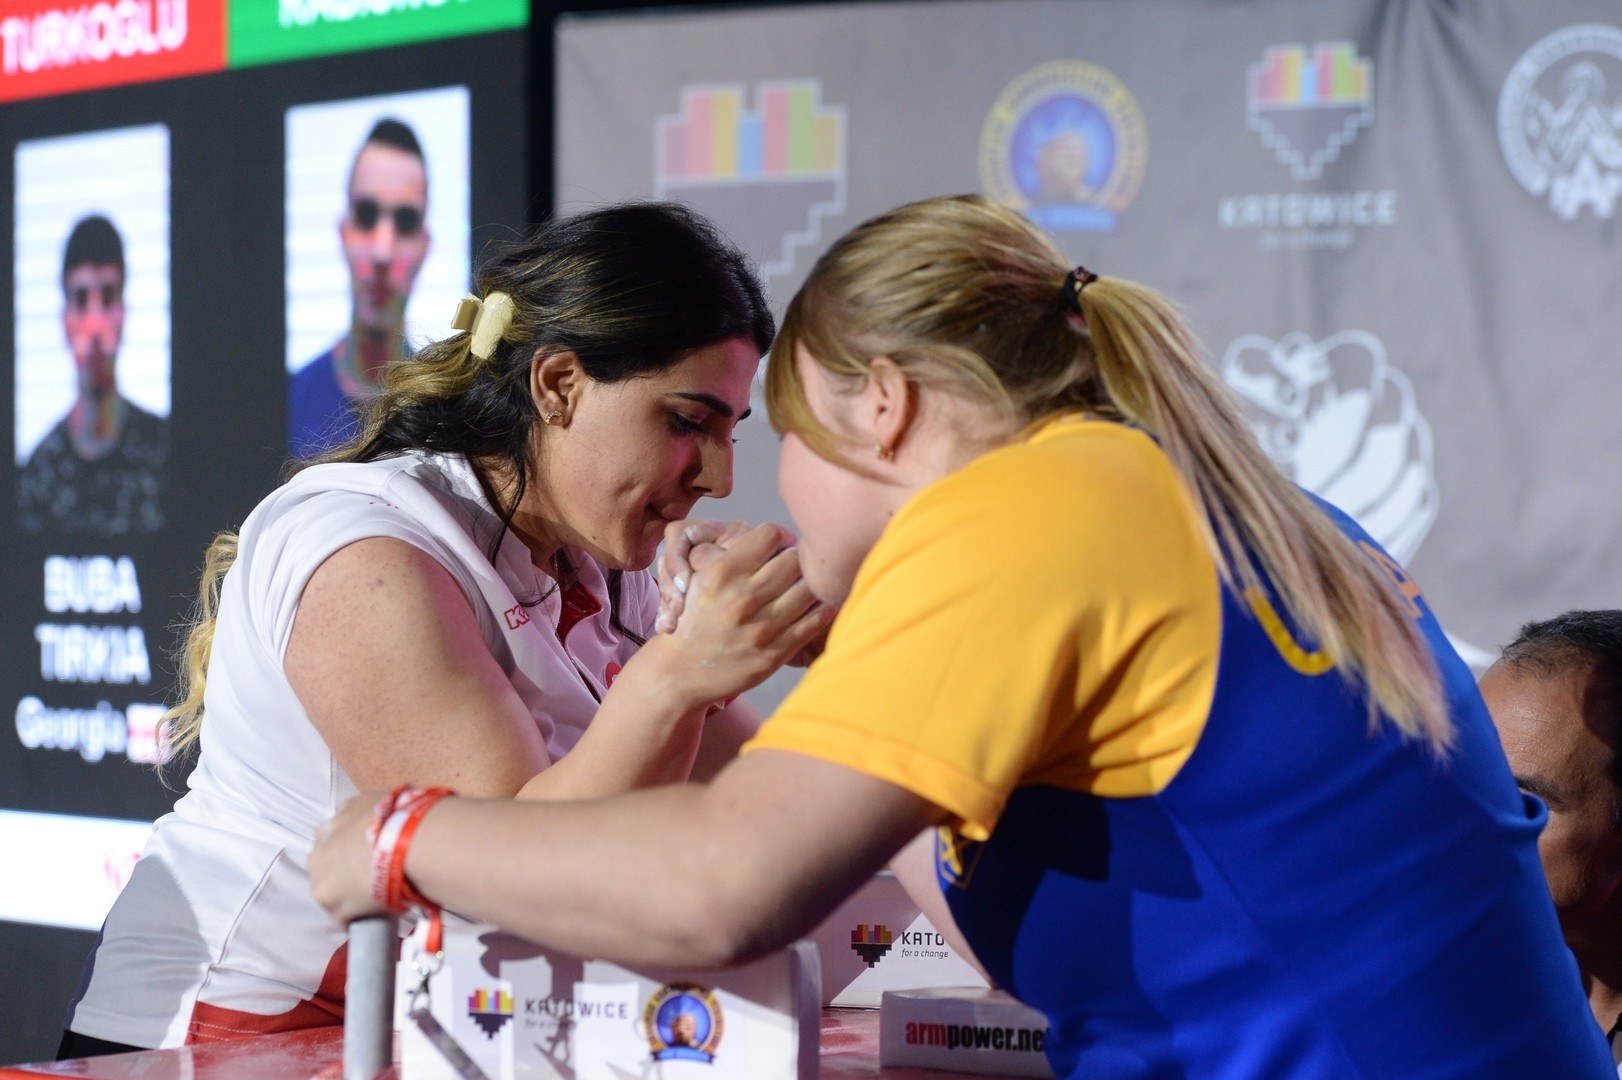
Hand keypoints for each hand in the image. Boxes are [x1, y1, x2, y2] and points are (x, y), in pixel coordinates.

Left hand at [309, 793, 387, 925]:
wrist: (409, 841)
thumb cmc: (398, 817)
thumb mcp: (372, 802)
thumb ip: (360, 814)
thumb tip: (366, 820)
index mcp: (326, 830)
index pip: (329, 846)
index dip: (347, 854)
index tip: (363, 859)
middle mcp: (317, 856)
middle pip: (326, 872)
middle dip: (342, 876)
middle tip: (369, 880)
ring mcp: (323, 884)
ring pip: (332, 898)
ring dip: (349, 899)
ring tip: (374, 901)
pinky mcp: (336, 909)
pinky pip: (343, 919)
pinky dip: (357, 918)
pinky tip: (373, 916)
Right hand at [649, 523, 833, 704]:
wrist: (679, 672)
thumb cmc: (691, 620)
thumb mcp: (698, 578)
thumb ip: (732, 555)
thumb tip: (775, 536)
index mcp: (721, 573)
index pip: (770, 534)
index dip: (778, 536)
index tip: (780, 544)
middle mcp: (742, 598)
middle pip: (794, 558)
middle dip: (797, 557)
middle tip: (795, 564)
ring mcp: (761, 628)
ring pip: (809, 588)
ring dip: (810, 582)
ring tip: (805, 584)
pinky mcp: (774, 654)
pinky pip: (814, 621)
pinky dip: (821, 608)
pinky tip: (818, 604)